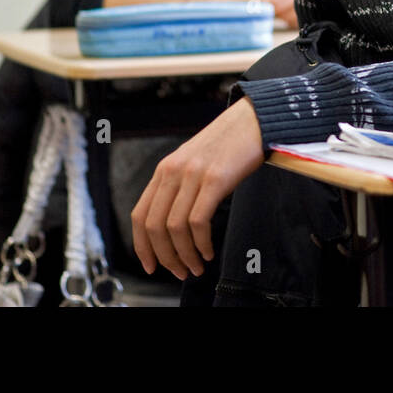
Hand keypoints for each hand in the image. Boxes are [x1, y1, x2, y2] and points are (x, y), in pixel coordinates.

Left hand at [131, 98, 265, 279]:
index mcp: (164, 170)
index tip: (151, 266)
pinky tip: (208, 251)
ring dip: (184, 255)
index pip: (139, 214)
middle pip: (154, 226)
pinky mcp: (215, 179)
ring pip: (175, 228)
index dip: (142, 246)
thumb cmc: (227, 144)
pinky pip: (198, 221)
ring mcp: (193, 174)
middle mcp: (173, 171)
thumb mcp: (193, 162)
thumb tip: (173, 227)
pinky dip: (201, 243)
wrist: (253, 120)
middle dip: (165, 257)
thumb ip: (179, 187)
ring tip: (196, 266)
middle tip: (180, 272)